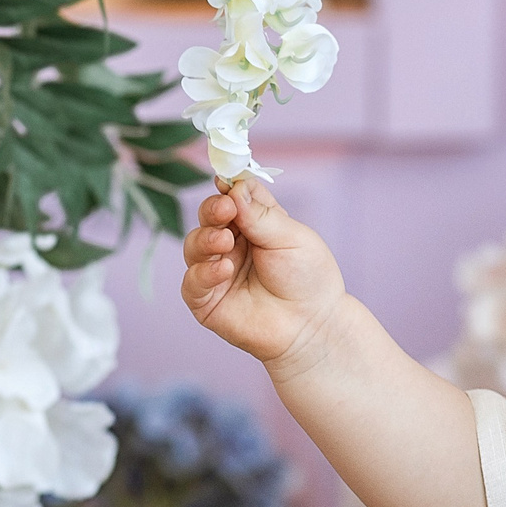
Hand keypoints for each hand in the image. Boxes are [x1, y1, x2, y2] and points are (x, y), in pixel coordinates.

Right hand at [180, 177, 346, 372]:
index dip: (226, 187)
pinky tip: (224, 269)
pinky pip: (192, 282)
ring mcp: (216, 271)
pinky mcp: (207, 301)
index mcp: (253, 223)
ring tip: (225, 241)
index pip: (232, 197)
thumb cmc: (308, 279)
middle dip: (212, 210)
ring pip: (194, 245)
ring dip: (206, 239)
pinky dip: (204, 272)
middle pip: (208, 217)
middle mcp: (231, 244)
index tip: (224, 181)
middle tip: (225, 211)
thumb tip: (235, 187)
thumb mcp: (291, 238)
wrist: (313, 326)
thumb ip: (261, 214)